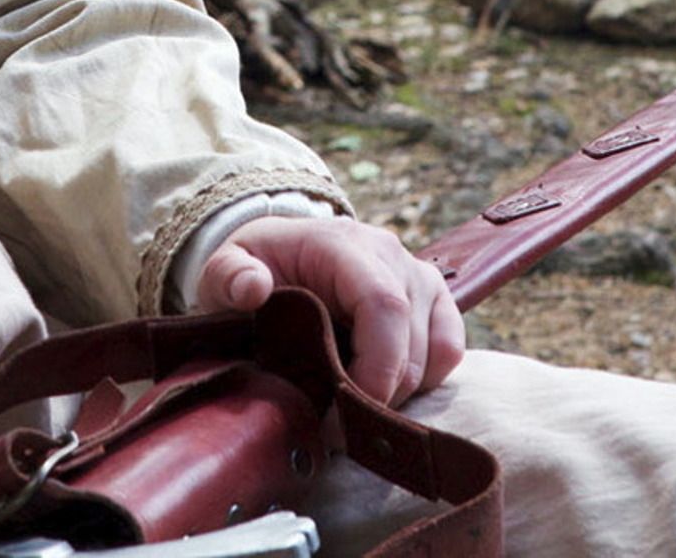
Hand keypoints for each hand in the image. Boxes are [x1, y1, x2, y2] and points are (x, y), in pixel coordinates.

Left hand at [190, 214, 464, 407]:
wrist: (280, 254)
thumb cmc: (255, 267)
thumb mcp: (225, 268)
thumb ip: (230, 276)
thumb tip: (253, 288)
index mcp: (343, 245)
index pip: (383, 306)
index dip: (374, 370)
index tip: (341, 416)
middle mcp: (392, 255)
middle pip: (410, 343)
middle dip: (378, 398)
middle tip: (336, 429)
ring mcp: (418, 277)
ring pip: (434, 354)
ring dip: (397, 395)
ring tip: (351, 409)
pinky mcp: (434, 300)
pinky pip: (450, 351)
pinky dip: (424, 381)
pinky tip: (382, 390)